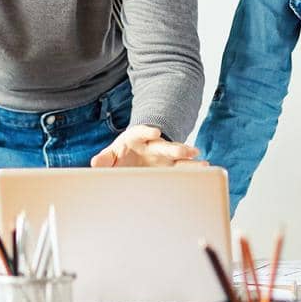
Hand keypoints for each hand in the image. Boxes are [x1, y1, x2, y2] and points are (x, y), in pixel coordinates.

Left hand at [90, 123, 207, 167]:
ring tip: (201, 160)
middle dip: (175, 148)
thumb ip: (104, 159)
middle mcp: (152, 146)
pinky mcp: (171, 167)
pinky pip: (184, 167)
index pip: (140, 132)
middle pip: (164, 145)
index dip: (147, 131)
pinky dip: (193, 169)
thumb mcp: (110, 156)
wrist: (132, 158)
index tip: (155, 132)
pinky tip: (205, 170)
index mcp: (135, 139)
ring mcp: (164, 156)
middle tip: (185, 152)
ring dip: (188, 157)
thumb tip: (95, 163)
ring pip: (178, 155)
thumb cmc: (120, 156)